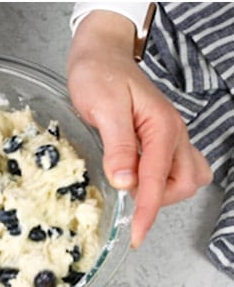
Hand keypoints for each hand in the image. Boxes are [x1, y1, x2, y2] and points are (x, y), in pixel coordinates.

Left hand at [67, 10, 211, 247]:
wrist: (102, 51)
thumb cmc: (100, 73)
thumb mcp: (103, 107)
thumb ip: (118, 145)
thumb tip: (125, 182)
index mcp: (162, 128)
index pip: (158, 181)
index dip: (147, 211)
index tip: (135, 235)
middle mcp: (174, 134)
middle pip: (183, 184)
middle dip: (157, 199)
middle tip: (124, 198)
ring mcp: (170, 136)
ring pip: (186, 177)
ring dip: (161, 191)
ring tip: (129, 186)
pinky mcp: (160, 136)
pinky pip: (174, 166)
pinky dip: (160, 179)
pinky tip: (135, 175)